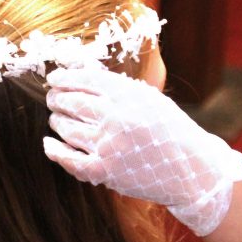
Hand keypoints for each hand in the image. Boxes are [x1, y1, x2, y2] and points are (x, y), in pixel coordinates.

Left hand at [43, 67, 241, 235]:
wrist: (192, 169)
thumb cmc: (169, 130)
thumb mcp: (149, 98)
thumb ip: (116, 86)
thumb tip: (77, 70)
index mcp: (128, 94)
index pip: (84, 79)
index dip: (64, 77)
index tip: (54, 79)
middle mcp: (116, 117)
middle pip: (70, 101)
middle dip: (56, 98)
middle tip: (52, 98)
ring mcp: (109, 145)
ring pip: (66, 127)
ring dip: (56, 121)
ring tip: (57, 119)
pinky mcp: (104, 171)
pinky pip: (68, 159)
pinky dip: (54, 150)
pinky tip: (49, 144)